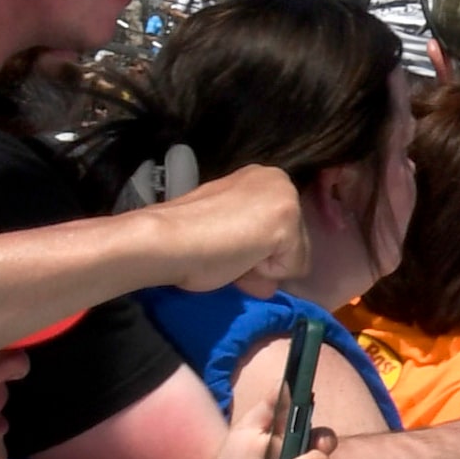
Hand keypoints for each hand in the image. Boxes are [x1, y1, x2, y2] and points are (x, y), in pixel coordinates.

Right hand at [159, 165, 307, 293]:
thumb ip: (251, 242)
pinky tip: (239, 258)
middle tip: (226, 254)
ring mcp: (286, 199)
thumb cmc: (186, 236)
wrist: (165, 241)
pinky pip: (293, 270)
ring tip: (231, 256)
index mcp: (263, 179)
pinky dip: (266, 273)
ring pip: (295, 258)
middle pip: (295, 243)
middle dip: (264, 259)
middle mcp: (280, 180)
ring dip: (265, 267)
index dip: (255, 249)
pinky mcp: (288, 223)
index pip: (282, 230)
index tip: (224, 243)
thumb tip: (266, 280)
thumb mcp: (229, 231)